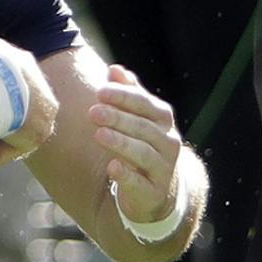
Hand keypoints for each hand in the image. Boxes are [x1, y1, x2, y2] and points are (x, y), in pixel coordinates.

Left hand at [89, 63, 181, 220]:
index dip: (124, 97)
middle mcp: (168, 142)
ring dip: (120, 143)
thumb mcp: (137, 118)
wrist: (157, 190)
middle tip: (93, 111)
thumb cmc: (142, 145)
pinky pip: (140, 183)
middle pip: (143, 127)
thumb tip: (114, 69)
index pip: (145, 104)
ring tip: (99, 135)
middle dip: (118, 118)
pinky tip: (112, 167)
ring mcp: (163, 168)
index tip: (100, 91)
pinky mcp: (153, 191)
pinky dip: (127, 176)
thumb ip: (128, 94)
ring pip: (143, 153)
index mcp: (162, 120)